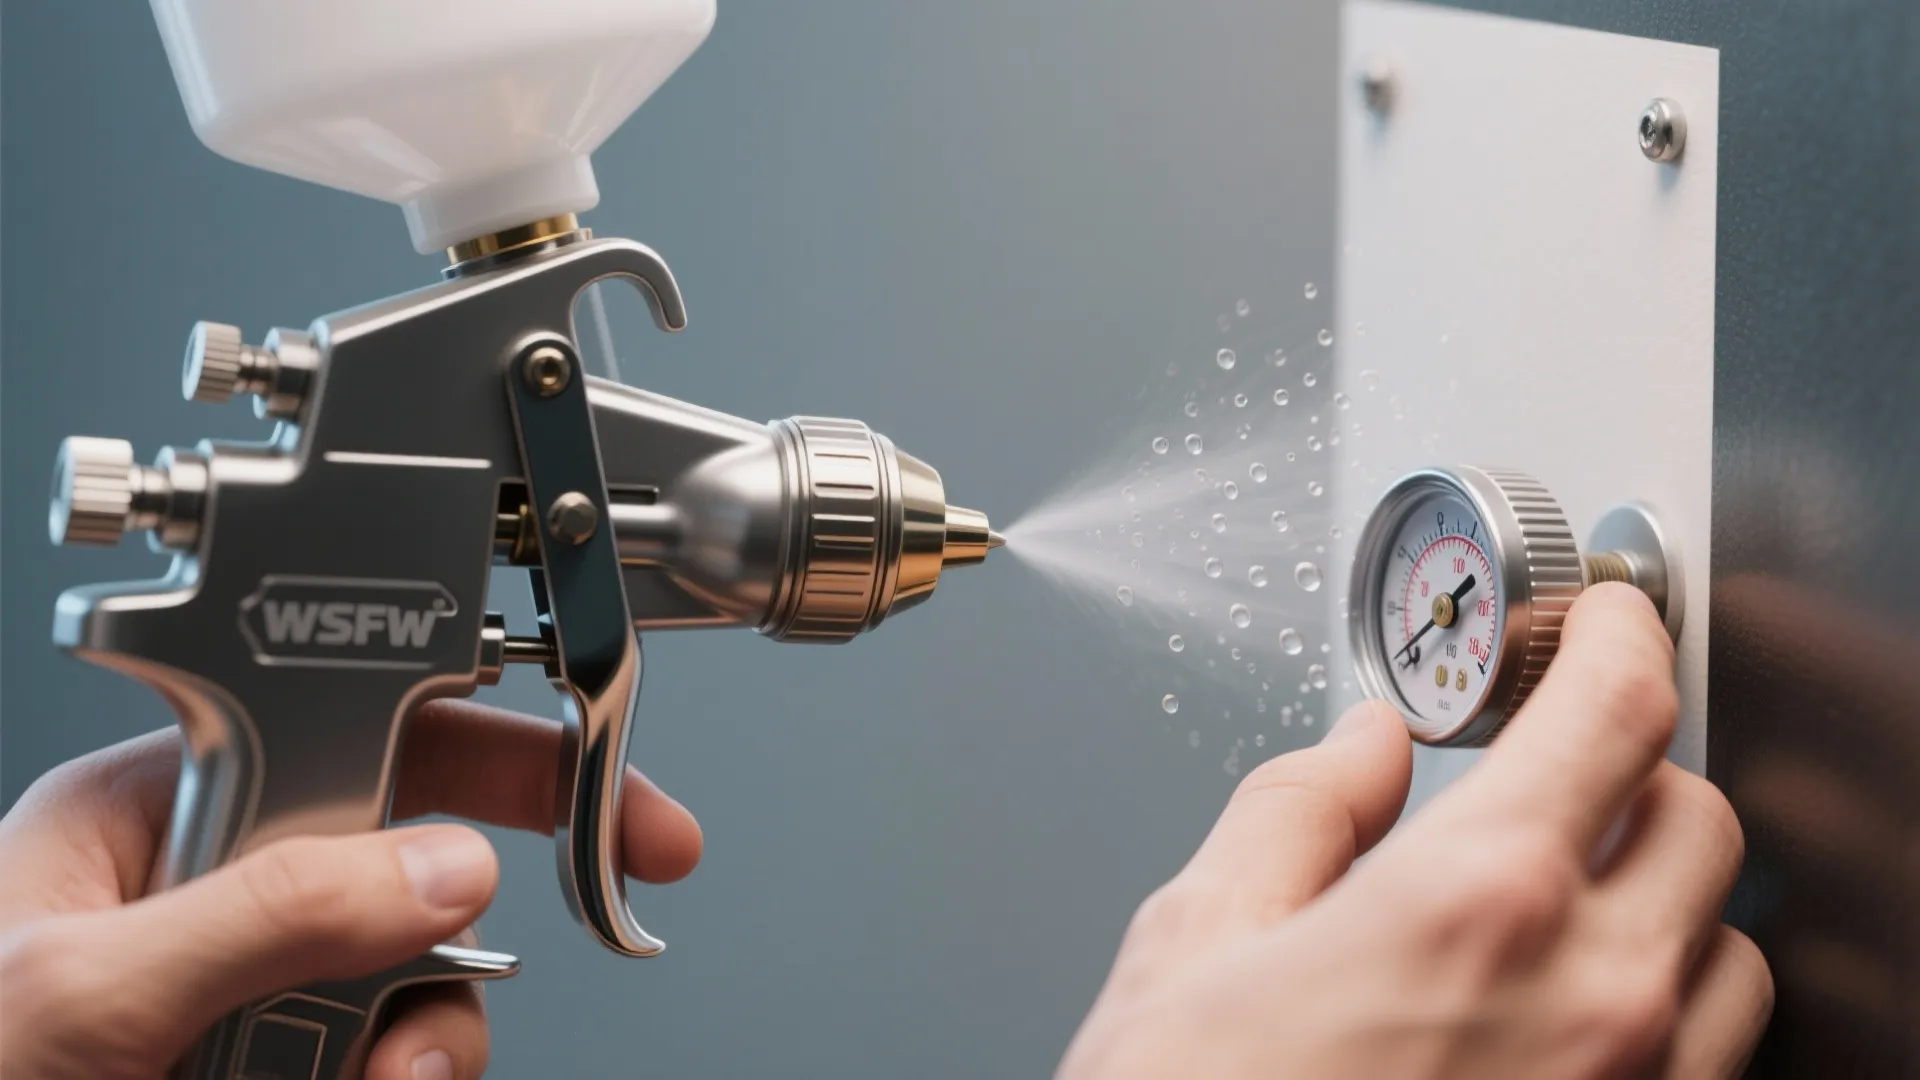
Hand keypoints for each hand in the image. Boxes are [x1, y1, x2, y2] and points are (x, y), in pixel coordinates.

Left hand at [0, 701, 702, 1079]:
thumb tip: (443, 869)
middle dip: (486, 896)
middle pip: (411, 849)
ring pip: (417, 971)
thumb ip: (269, 916)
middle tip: (617, 884)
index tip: (595, 781)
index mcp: (148, 810)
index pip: (355, 727)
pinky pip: (392, 1052)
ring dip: (423, 1035)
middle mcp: (209, 887)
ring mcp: (245, 987)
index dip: (488, 739)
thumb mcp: (85, 997)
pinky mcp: (272, 1063)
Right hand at [1060, 584, 1773, 1078]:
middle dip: (1635, 769)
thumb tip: (1355, 748)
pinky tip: (1567, 1013)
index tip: (1610, 620)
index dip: (1621, 637)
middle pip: (1700, 818)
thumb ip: (1293, 813)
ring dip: (1664, 899)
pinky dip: (1667, 1010)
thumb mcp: (1194, 944)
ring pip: (1731, 949)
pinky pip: (1713, 1064)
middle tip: (1558, 767)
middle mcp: (1590, 999)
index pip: (1616, 711)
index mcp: (1474, 901)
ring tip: (1564, 903)